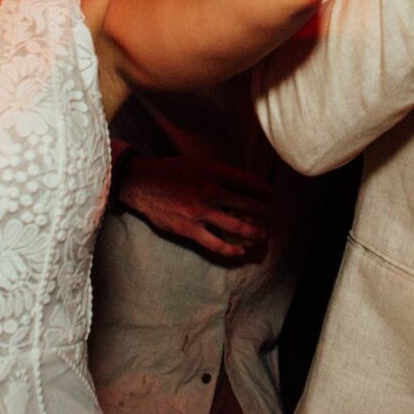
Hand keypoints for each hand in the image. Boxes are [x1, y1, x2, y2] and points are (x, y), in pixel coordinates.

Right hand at [117, 153, 271, 258]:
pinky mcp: (190, 229)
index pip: (249, 182)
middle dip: (265, 211)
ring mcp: (200, 212)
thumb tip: (241, 182)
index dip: (265, 190)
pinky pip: (216, 244)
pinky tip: (240, 251)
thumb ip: (218, 172)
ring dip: (254, 233)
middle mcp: (210, 191)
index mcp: (213, 172)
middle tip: (271, 215)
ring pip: (237, 227)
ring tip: (262, 236)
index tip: (271, 195)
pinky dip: (231, 249)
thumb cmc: (171, 170)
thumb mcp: (197, 162)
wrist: (141, 184)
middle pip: (248, 205)